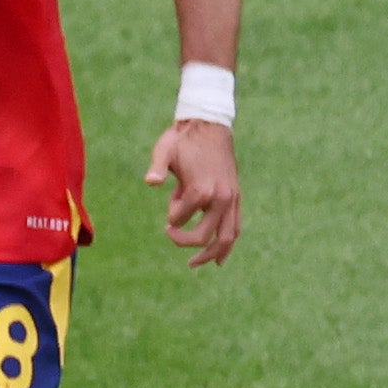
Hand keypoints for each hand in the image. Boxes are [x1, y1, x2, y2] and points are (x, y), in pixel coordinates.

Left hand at [145, 119, 240, 265]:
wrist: (209, 124)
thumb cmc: (183, 139)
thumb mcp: (165, 150)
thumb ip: (157, 167)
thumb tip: (150, 182)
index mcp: (202, 189)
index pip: (180, 218)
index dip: (170, 214)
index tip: (171, 195)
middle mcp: (221, 197)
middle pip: (203, 236)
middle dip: (184, 240)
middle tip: (168, 234)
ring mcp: (231, 198)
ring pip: (227, 238)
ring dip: (211, 254)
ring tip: (195, 264)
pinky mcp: (236, 196)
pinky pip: (236, 227)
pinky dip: (228, 245)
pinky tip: (220, 260)